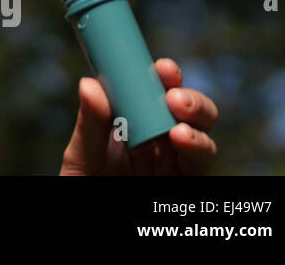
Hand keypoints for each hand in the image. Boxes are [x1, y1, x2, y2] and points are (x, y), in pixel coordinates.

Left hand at [59, 58, 217, 174]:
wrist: (85, 217)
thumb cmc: (84, 186)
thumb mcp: (81, 156)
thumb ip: (90, 124)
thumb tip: (89, 83)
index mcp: (135, 124)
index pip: (156, 93)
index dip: (164, 77)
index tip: (162, 67)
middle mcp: (161, 142)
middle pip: (190, 113)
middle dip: (191, 100)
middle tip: (175, 98)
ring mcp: (175, 165)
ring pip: (202, 139)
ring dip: (198, 128)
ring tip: (179, 131)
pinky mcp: (184, 185)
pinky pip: (201, 168)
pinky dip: (199, 152)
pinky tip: (184, 142)